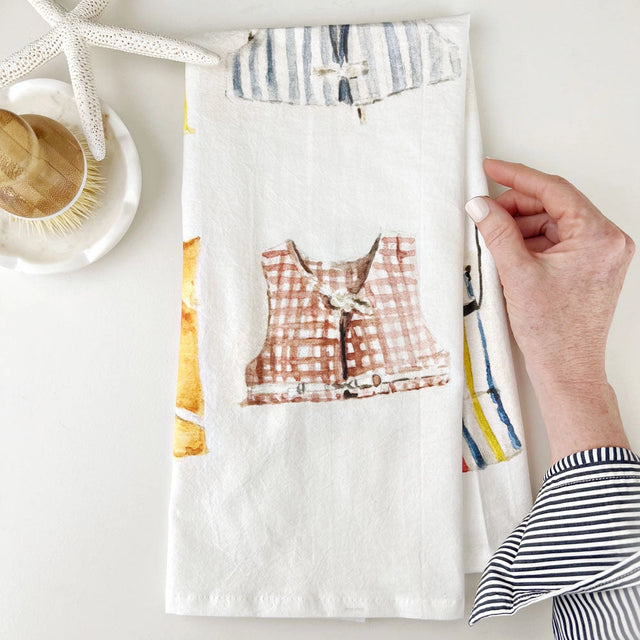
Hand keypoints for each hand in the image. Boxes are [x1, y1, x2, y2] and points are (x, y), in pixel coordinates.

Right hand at [465, 159, 633, 461]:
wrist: (567, 371)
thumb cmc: (553, 333)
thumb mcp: (517, 275)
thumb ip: (497, 233)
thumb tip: (480, 205)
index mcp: (599, 236)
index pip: (554, 190)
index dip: (517, 177)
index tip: (491, 168)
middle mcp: (607, 241)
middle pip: (555, 205)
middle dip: (516, 207)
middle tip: (484, 210)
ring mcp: (601, 254)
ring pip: (554, 223)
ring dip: (522, 226)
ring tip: (492, 236)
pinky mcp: (590, 267)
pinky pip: (558, 241)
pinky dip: (532, 242)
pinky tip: (508, 250)